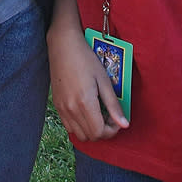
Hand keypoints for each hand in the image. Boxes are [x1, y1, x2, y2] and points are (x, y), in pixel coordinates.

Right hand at [48, 25, 127, 141]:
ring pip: (79, 134)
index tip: (116, 119)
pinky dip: (79, 125)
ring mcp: (61, 108)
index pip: (99, 132)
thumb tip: (124, 125)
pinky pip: (69, 126)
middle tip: (109, 115)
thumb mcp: (104, 80)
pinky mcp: (56, 104)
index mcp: (84, 102)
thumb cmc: (85, 59)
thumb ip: (113, 105)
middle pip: (90, 136)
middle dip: (103, 130)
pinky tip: (85, 110)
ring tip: (97, 113)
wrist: (63, 45)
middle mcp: (71, 109)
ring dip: (91, 129)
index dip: (112, 130)